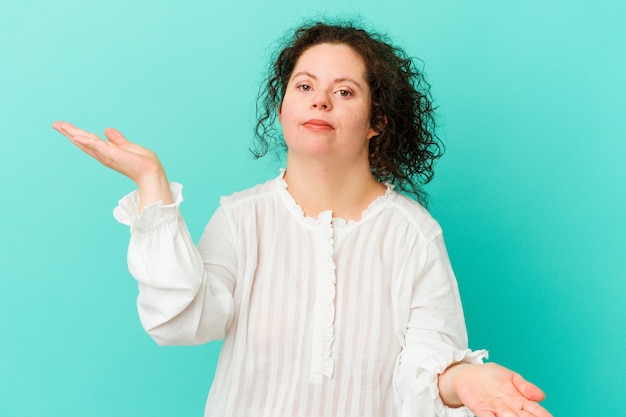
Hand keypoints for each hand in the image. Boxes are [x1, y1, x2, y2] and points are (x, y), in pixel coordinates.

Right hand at [53, 121, 172, 206]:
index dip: (75, 134)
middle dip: (68, 133)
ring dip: (72, 133)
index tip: (63, 126)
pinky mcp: (112, 154)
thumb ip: (117, 139)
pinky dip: (86, 141)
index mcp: (106, 151)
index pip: (88, 141)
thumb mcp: (126, 146)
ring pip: (86, 142)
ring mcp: (106, 155)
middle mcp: (103, 154)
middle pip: (82, 141)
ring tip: (60, 126)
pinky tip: (76, 136)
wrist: (151, 171)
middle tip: (55, 124)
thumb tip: (107, 130)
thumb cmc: (142, 162)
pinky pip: (97, 146)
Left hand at [440, 362, 551, 416]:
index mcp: (520, 401)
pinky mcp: (481, 410)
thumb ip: (525, 386)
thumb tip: (542, 396)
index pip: (535, 410)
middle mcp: (510, 409)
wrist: (468, 375)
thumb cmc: (491, 376)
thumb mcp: (511, 377)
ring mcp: (496, 411)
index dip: (543, 414)